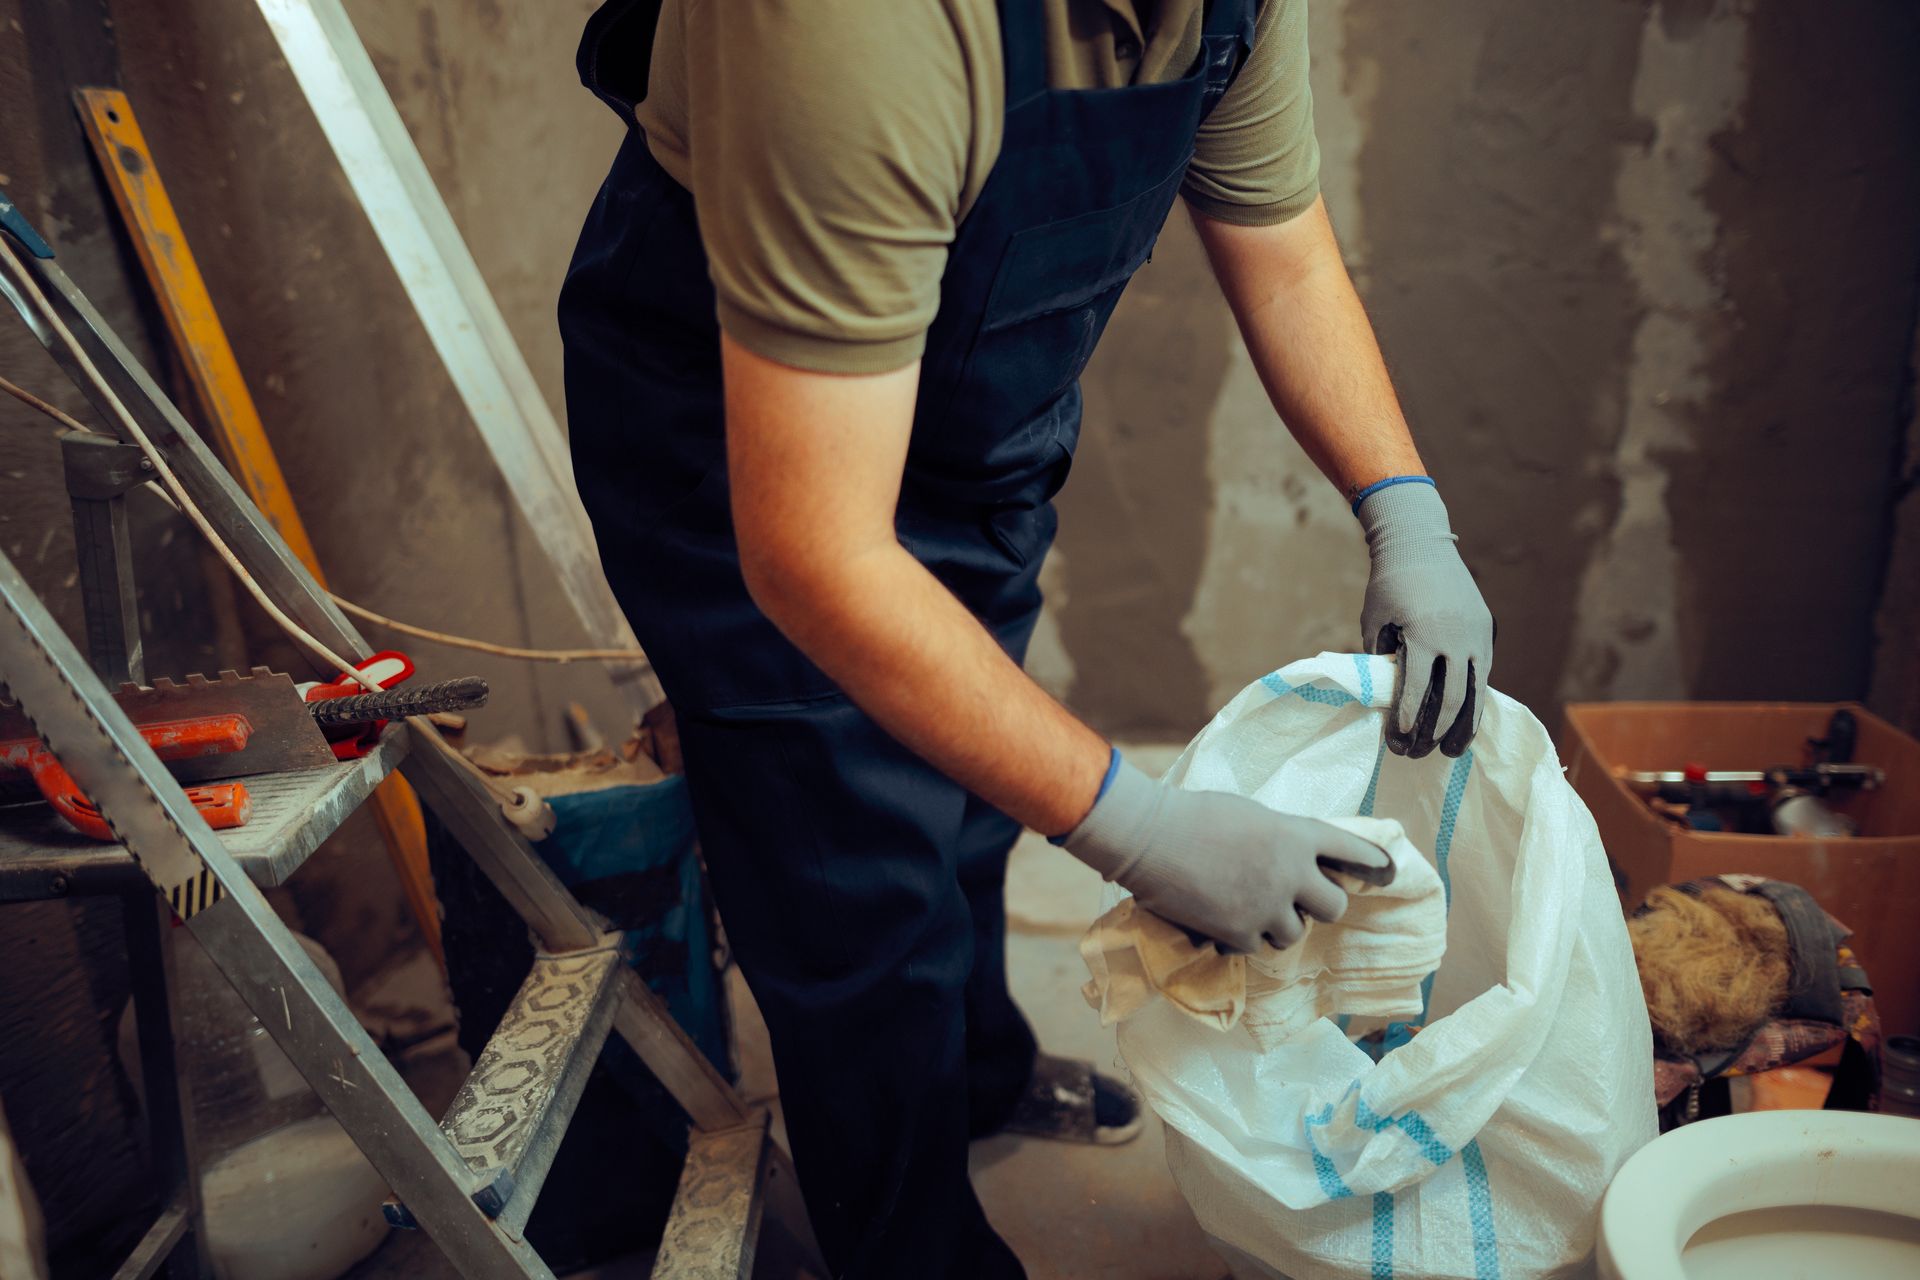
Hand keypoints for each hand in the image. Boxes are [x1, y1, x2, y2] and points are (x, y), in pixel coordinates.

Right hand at [1063, 759, 1391, 952]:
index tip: (1386, 871)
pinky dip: (1242, 938)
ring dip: (1279, 924)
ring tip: (1253, 910)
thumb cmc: (1193, 813)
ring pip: (1295, 933)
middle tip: (1299, 901)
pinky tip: (1222, 924)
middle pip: (1335, 906)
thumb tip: (1289, 859)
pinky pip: (1255, 946)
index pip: (1352, 850)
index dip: (1373, 862)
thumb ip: (1279, 837)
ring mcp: (1267, 906)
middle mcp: (1292, 873)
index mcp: (1297, 834)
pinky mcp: (1239, 932)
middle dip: (1320, 904)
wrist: (1150, 837)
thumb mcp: (1250, 814)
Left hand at [1357, 481, 1493, 758]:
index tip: (1397, 740)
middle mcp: (1456, 639)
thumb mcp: (1375, 621)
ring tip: (1451, 752)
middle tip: (1416, 753)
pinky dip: (1475, 702)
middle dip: (1433, 732)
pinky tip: (1466, 723)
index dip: (1407, 719)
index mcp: (1423, 635)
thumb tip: (1386, 697)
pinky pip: (1483, 676)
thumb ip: (1381, 658)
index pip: (1417, 690)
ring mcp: (1476, 637)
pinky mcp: (1486, 634)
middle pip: (1449, 700)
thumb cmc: (1389, 584)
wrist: (1421, 544)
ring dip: (1462, 726)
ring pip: (1474, 693)